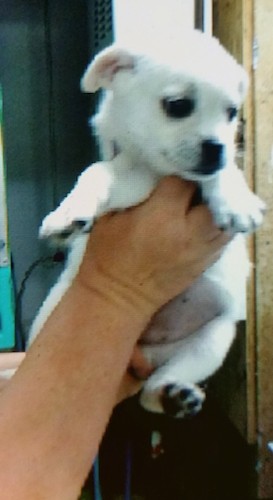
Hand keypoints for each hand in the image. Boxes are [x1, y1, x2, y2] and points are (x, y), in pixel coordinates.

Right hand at [77, 176, 231, 317]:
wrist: (118, 299)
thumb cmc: (107, 255)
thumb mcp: (108, 216)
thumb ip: (133, 190)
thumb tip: (151, 172)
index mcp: (160, 217)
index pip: (183, 181)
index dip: (177, 171)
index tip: (169, 171)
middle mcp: (189, 232)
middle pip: (213, 197)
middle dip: (202, 187)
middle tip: (189, 184)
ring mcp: (202, 250)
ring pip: (225, 218)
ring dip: (216, 205)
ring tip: (201, 200)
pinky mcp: (206, 263)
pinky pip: (225, 236)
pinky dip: (219, 224)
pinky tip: (206, 219)